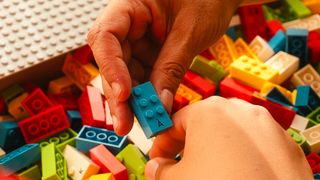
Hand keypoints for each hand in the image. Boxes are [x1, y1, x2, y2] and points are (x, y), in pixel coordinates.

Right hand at [87, 0, 240, 134]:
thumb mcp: (190, 32)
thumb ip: (171, 66)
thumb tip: (158, 104)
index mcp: (130, 4)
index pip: (105, 36)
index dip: (110, 67)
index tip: (125, 94)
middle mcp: (128, 23)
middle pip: (112, 61)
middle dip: (120, 95)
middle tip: (126, 124)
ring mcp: (137, 39)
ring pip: (126, 73)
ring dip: (133, 100)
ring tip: (143, 123)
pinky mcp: (148, 53)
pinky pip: (143, 76)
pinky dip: (147, 95)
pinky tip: (153, 112)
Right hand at [145, 97, 312, 178]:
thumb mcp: (178, 179)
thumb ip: (160, 170)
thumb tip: (156, 168)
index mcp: (209, 111)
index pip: (174, 124)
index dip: (161, 145)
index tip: (158, 159)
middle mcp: (239, 111)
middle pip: (203, 126)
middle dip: (188, 147)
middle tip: (181, 167)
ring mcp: (265, 125)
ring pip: (230, 134)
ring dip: (216, 151)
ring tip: (212, 173)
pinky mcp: (284, 144)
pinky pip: (254, 145)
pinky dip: (242, 156)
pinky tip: (238, 175)